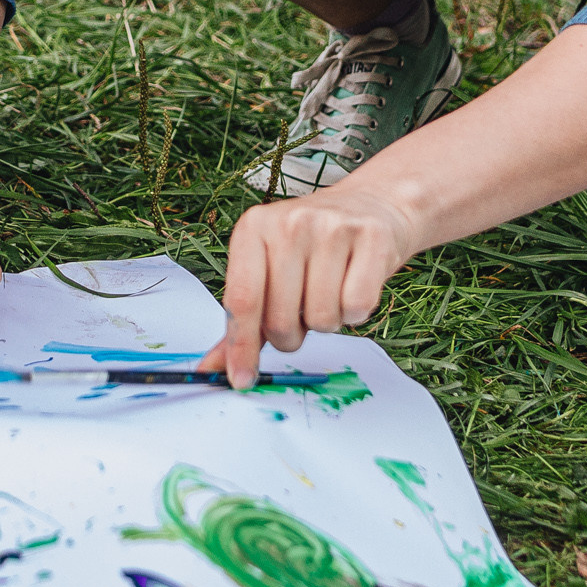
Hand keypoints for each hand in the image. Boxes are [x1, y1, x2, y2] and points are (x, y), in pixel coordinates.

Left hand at [197, 183, 416, 389]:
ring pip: (321, 320)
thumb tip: (213, 369)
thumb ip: (241, 320)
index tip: (241, 381)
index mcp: (253, 227)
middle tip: (302, 311)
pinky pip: (357, 307)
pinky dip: (356, 312)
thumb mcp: (267, 268)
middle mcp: (289, 223)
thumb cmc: (312, 245)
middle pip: (280, 320)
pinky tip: (354, 285)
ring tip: (330, 291)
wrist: (371, 205)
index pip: (241, 300)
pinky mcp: (372, 238)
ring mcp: (332, 227)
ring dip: (326, 321)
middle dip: (292, 334)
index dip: (241, 347)